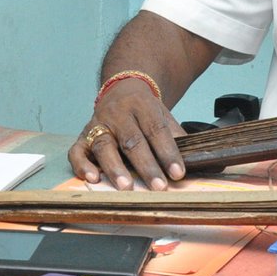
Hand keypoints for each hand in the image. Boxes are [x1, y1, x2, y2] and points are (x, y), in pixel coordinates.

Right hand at [68, 79, 185, 190]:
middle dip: (146, 166)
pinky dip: (82, 165)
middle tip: (158, 187)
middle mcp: (118, 113)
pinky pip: (77, 151)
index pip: (156, 130)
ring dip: (115, 168)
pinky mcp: (82, 136)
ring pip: (104, 145)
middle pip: (132, 140)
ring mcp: (98, 124)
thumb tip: (199, 160)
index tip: (178, 173)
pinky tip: (92, 178)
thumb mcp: (163, 115)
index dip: (167, 152)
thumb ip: (176, 136)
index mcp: (142, 105)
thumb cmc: (145, 110)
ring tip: (126, 187)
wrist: (121, 88)